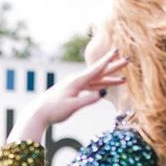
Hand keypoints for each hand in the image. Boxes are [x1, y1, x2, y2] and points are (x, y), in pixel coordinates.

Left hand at [8, 49, 127, 142]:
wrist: (38, 112)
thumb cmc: (54, 110)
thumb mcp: (73, 106)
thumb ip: (88, 100)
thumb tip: (104, 93)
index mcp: (77, 81)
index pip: (96, 69)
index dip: (108, 61)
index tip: (118, 52)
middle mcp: (76, 80)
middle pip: (99, 72)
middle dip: (114, 67)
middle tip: (127, 60)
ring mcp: (74, 84)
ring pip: (96, 80)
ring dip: (108, 79)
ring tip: (122, 80)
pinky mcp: (72, 90)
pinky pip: (89, 85)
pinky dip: (99, 85)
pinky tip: (105, 87)